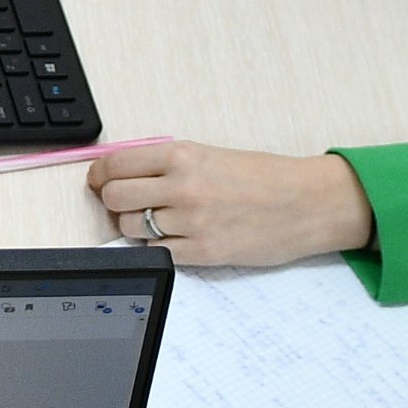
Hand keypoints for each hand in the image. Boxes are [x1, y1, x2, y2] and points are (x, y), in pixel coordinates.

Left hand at [88, 141, 377, 268]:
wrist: (306, 203)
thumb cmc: (264, 177)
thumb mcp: (212, 155)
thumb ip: (168, 163)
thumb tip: (121, 172)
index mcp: (182, 156)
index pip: (115, 164)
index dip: (101, 175)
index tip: (100, 180)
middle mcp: (182, 187)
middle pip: (115, 197)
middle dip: (116, 202)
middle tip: (130, 203)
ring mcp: (191, 222)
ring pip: (132, 228)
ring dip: (137, 227)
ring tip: (161, 221)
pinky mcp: (202, 253)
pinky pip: (156, 253)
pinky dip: (158, 247)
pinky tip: (176, 238)